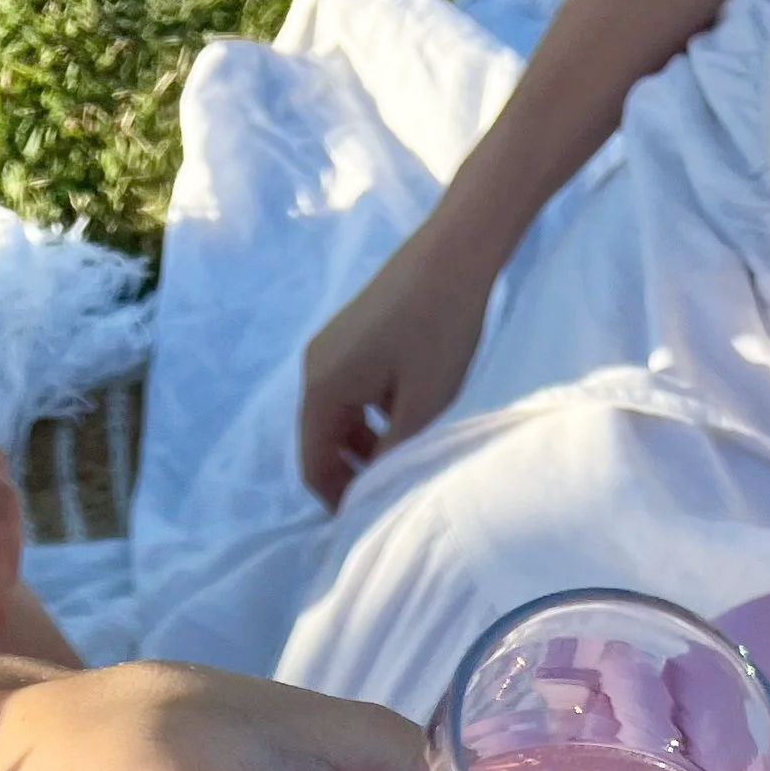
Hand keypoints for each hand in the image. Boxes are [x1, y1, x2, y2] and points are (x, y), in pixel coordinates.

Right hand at [298, 230, 496, 508]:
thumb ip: (393, 457)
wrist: (456, 250)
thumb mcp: (422, 408)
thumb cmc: (441, 330)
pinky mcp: (351, 333)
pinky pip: (350, 391)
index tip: (370, 520)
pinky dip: (370, 416)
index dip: (339, 500)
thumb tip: (374, 492)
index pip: (313, 465)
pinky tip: (406, 419)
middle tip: (390, 497)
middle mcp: (314, 367)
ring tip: (403, 461)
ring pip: (338, 417)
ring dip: (364, 446)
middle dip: (351, 474)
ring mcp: (331, 346)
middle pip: (321, 441)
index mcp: (321, 388)